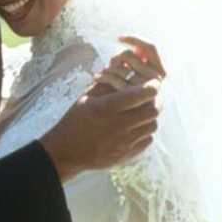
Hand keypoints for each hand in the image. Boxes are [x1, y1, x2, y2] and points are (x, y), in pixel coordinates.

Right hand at [41, 84, 159, 182]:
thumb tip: (127, 67)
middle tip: (150, 97)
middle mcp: (118, 125)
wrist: (66, 152)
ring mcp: (124, 142)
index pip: (143, 93)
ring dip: (150, 116)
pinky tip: (136, 127)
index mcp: (107, 107)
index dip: (151, 86)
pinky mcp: (126, 155)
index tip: (151, 83)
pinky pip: (147, 140)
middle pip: (153, 110)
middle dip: (154, 101)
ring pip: (152, 125)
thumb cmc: (75, 120)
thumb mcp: (87, 97)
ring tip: (142, 112)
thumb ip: (109, 83)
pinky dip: (145, 131)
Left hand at [87, 37, 165, 97]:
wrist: (119, 121)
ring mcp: (145, 88)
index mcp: (161, 73)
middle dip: (116, 58)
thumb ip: (138, 62)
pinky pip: (114, 77)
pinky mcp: (133, 97)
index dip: (135, 39)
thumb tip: (136, 48)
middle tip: (110, 65)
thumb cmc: (128, 96)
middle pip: (130, 55)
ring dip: (108, 68)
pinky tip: (97, 78)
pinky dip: (103, 76)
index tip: (119, 38)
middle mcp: (156, 79)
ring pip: (120, 66)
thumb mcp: (135, 77)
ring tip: (103, 73)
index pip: (151, 47)